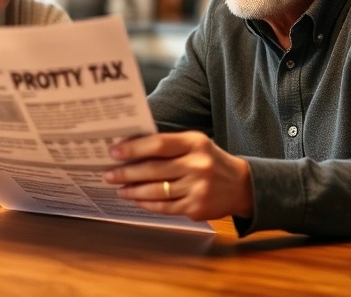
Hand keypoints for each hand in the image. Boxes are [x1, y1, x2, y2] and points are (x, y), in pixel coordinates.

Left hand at [103, 131, 253, 221]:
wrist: (241, 186)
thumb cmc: (209, 161)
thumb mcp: (195, 145)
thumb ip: (168, 146)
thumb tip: (130, 150)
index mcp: (195, 143)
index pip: (159, 144)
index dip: (134, 148)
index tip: (114, 151)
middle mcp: (198, 165)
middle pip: (154, 169)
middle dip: (127, 173)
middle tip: (109, 174)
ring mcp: (198, 188)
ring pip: (157, 191)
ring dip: (133, 191)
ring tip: (120, 189)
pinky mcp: (196, 208)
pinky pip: (164, 207)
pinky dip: (147, 204)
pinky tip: (137, 200)